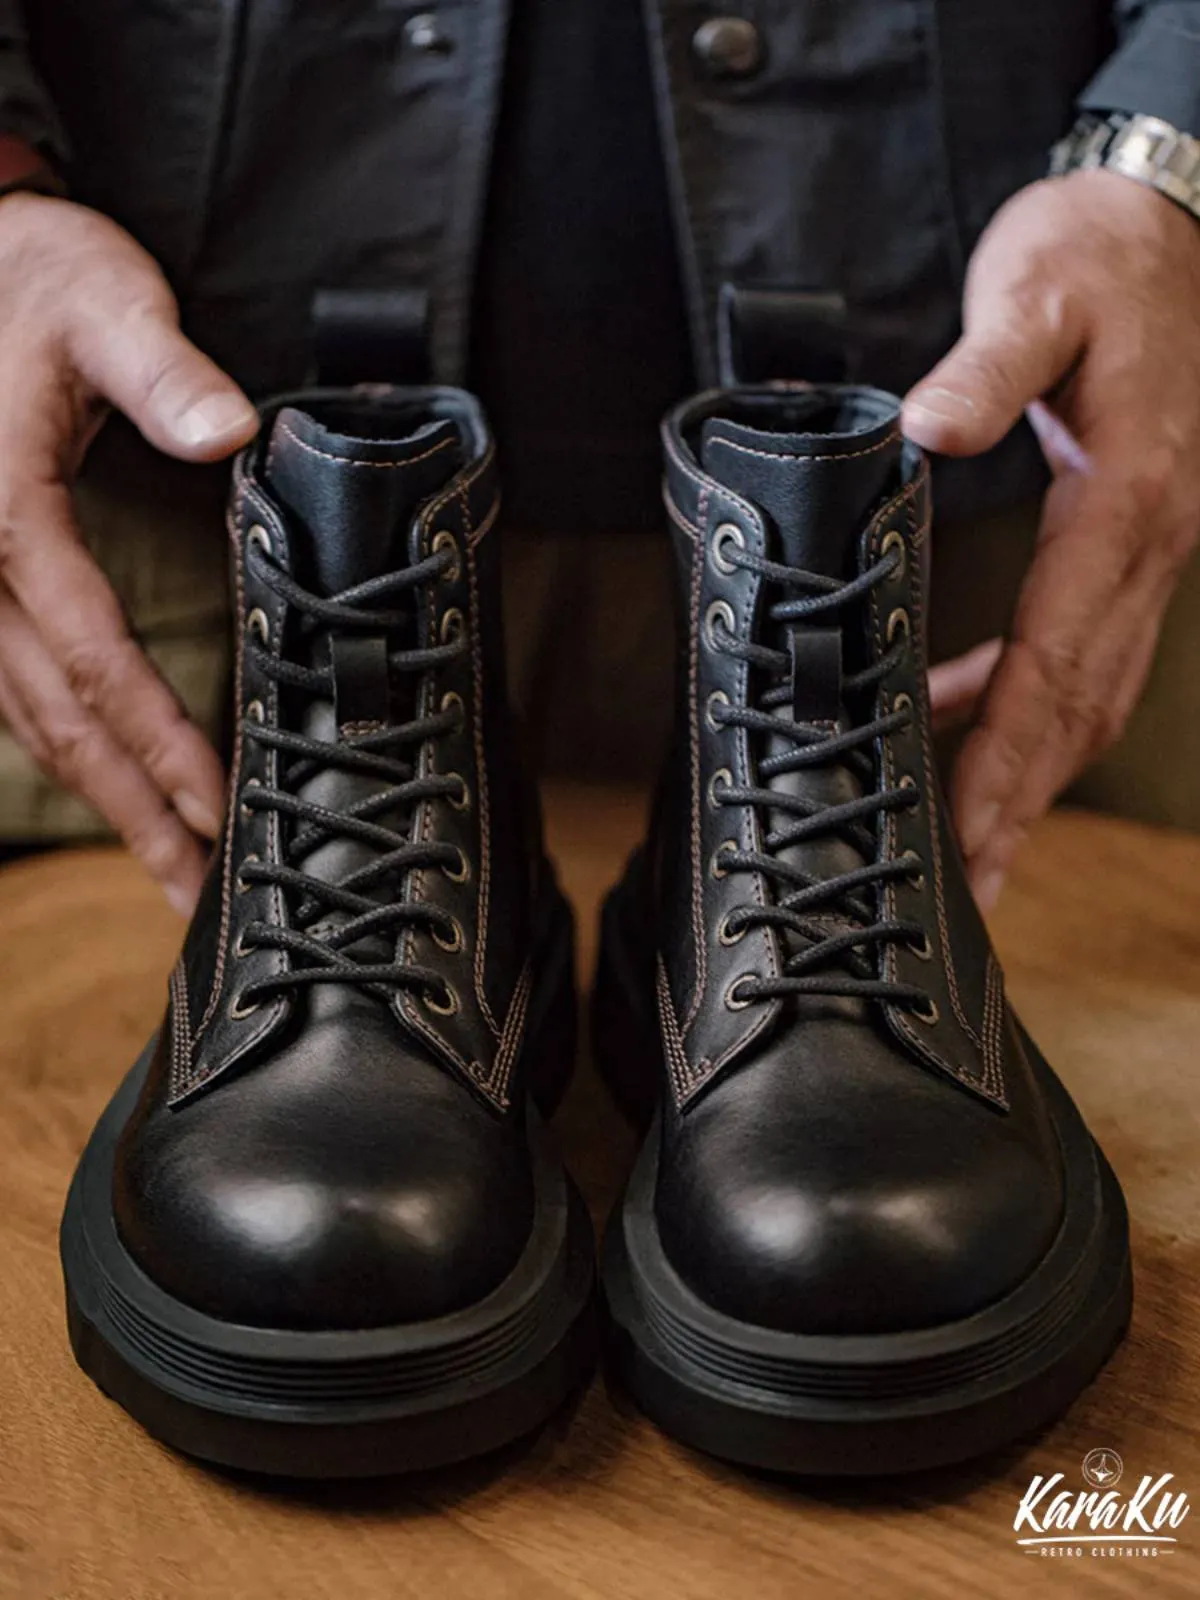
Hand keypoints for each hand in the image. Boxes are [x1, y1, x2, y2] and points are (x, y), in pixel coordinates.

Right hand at [0, 194, 258, 912]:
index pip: (89, 655)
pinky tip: (118, 793)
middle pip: (56, 719)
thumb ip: (164, 370)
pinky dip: (72, 752)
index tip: (218, 808)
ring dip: (106, 802)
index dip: (157, 741)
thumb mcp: (104, 303)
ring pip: (31, 722)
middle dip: (136, 814)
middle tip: (200, 896)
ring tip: (172, 870)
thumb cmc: (34, 282)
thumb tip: (230, 429)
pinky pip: (16, 693)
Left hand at [903, 170, 1199, 910]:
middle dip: (1020, 805)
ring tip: (967, 838)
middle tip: (967, 888)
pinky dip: (1022, 697)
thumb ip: (986, 366)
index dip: (1005, 758)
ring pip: (1088, 693)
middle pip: (1078, 707)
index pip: (1054, 662)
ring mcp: (1150, 550)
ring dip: (1028, 772)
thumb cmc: (1102, 258)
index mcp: (1127, 501)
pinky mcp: (1130, 541)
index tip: (966, 836)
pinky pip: (1081, 648)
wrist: (1174, 222)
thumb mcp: (1036, 293)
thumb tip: (927, 431)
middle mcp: (1151, 545)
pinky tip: (961, 710)